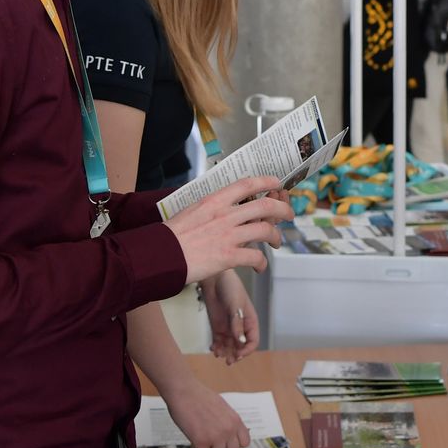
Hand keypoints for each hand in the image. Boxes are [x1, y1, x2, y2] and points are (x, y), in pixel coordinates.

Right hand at [163, 375, 250, 447]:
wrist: (185, 391)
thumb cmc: (200, 397)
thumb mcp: (223, 408)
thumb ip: (228, 422)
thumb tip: (229, 434)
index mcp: (235, 421)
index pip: (244, 443)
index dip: (234, 444)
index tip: (227, 443)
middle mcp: (228, 430)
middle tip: (213, 445)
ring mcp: (215, 437)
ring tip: (203, 443)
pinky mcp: (201, 441)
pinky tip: (196, 444)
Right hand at [164, 176, 293, 283]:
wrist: (159, 254)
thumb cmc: (170, 236)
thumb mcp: (192, 211)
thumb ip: (211, 209)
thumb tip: (223, 208)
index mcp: (215, 200)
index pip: (247, 184)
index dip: (267, 181)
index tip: (276, 183)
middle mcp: (225, 215)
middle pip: (266, 206)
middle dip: (283, 210)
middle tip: (287, 215)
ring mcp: (228, 235)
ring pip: (266, 230)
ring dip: (276, 237)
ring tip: (275, 242)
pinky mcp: (228, 256)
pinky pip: (256, 257)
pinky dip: (261, 263)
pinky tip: (259, 266)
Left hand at [205, 271, 259, 364]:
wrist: (214, 278)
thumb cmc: (230, 288)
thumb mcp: (235, 306)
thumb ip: (236, 324)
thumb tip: (240, 342)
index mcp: (250, 321)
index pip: (253, 341)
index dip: (247, 350)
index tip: (238, 355)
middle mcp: (240, 326)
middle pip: (241, 346)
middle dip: (236, 354)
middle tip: (229, 361)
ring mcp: (228, 326)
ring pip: (229, 345)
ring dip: (226, 352)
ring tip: (219, 354)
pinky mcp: (217, 325)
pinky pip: (219, 341)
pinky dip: (217, 347)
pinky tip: (214, 349)